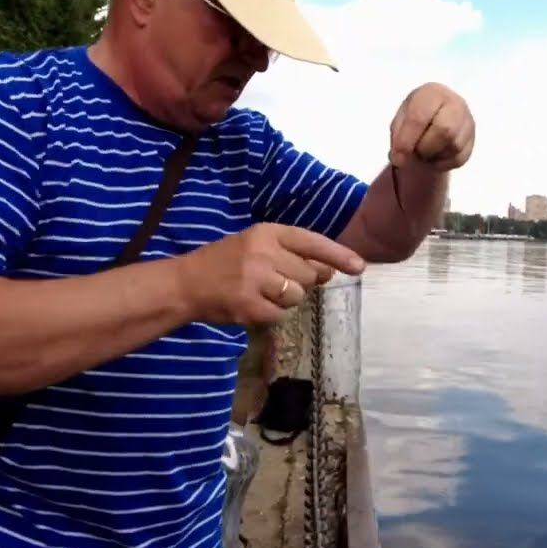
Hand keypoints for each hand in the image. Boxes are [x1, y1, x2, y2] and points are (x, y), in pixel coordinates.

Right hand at [179, 223, 365, 324]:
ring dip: (285, 300)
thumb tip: (330, 271)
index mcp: (267, 232)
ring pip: (297, 296)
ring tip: (262, 293)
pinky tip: (253, 306)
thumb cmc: (225, 262)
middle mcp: (264, 252)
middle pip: (309, 274)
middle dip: (301, 282)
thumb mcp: (257, 246)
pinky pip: (280, 315)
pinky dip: (271, 315)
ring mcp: (256, 279)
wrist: (186, 283)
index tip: (360, 266)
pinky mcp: (249, 305)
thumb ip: (292, 254)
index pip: (312, 242)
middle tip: (275, 281)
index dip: (338, 255)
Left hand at [389, 82, 474, 171]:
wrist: (436, 115)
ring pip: (454, 147)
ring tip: (425, 150)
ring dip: (434, 156)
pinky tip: (435, 155)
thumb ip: (398, 137)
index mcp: (432, 93)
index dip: (406, 141)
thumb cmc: (416, 115)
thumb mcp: (401, 119)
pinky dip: (443, 163)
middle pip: (444, 131)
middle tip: (415, 151)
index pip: (419, 118)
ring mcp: (467, 121)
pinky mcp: (472, 139)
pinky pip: (459, 158)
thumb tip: (400, 159)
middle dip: (425, 148)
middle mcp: (455, 104)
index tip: (397, 158)